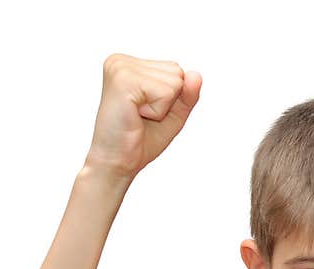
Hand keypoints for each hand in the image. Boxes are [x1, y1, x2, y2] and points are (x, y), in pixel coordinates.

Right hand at [85, 53, 201, 179]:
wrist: (117, 162)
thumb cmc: (140, 140)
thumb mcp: (172, 114)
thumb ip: (187, 94)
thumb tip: (196, 74)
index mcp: (129, 64)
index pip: (175, 71)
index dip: (170, 99)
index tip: (145, 112)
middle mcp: (121, 61)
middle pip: (177, 73)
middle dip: (167, 102)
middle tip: (141, 116)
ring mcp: (120, 67)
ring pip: (174, 82)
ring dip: (161, 107)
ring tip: (137, 116)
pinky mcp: (124, 80)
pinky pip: (166, 92)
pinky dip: (157, 111)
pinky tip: (136, 115)